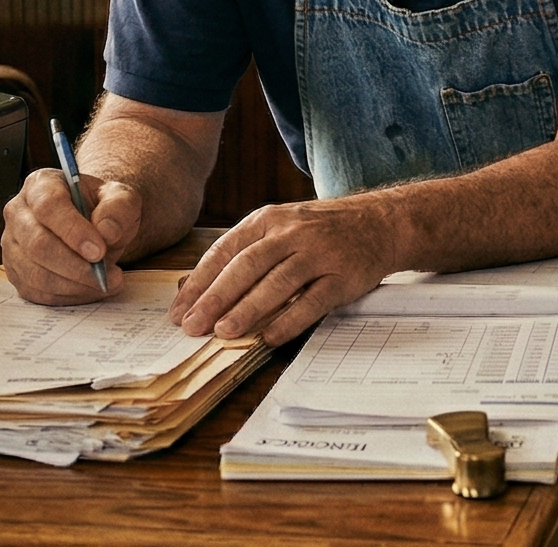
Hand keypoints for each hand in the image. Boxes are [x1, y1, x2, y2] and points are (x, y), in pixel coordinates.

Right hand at [1, 169, 142, 304]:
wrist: (94, 224)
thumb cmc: (102, 208)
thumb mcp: (121, 198)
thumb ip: (119, 208)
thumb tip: (107, 231)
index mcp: (41, 185)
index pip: (48, 206)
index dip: (72, 230)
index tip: (99, 251)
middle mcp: (18, 213)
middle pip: (37, 244)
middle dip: (74, 266)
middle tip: (105, 275)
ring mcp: (13, 244)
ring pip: (35, 273)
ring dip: (73, 285)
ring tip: (105, 283)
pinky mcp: (16, 272)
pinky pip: (37, 292)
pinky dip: (66, 296)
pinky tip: (89, 290)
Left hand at [169, 196, 402, 343]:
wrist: (379, 223)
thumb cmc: (318, 231)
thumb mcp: (278, 228)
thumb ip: (240, 254)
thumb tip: (189, 288)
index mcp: (269, 220)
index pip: (225, 251)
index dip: (199, 282)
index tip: (178, 311)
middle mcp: (292, 233)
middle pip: (247, 266)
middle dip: (216, 298)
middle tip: (193, 325)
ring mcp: (319, 253)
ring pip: (278, 282)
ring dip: (248, 309)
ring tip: (223, 332)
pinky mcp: (343, 276)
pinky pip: (312, 301)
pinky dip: (290, 320)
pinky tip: (269, 337)